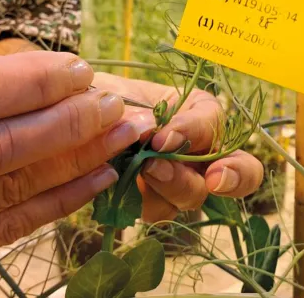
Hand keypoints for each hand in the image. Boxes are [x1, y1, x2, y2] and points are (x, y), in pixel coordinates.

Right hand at [0, 51, 142, 278]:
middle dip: (67, 124)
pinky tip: (97, 177)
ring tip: (121, 137)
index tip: (81, 70)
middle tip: (115, 105)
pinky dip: (59, 202)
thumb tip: (70, 79)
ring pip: (4, 192)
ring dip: (77, 162)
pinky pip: (3, 231)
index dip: (33, 82)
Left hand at [92, 73, 263, 221]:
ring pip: (195, 195)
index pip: (213, 121)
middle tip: (213, 178)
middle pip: (232, 169)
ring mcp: (180, 179)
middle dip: (230, 174)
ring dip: (175, 187)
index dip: (194, 130)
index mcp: (197, 112)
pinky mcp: (155, 201)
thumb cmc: (103, 97)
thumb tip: (144, 128)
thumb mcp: (113, 92)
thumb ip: (130, 108)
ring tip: (146, 172)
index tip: (161, 136)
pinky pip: (161, 211)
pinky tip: (123, 190)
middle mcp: (198, 149)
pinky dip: (144, 203)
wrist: (71, 121)